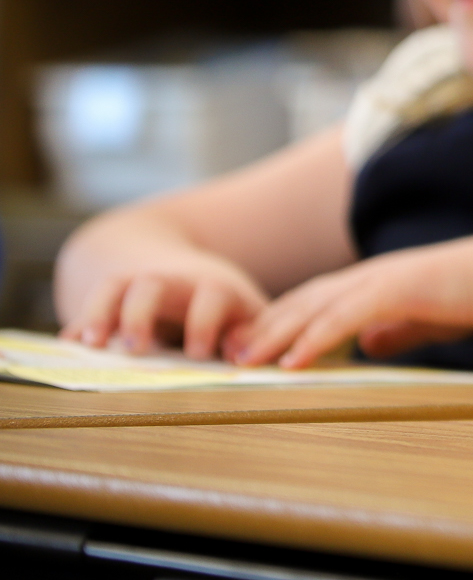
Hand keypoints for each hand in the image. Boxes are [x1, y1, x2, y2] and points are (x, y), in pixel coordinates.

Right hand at [62, 251, 269, 360]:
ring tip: (88, 344)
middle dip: (141, 313)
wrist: (185, 272)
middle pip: (153, 284)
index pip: (212, 295)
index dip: (204, 322)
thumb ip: (249, 337)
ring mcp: (138, 286)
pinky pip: (89, 306)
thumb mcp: (248, 318)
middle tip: (136, 348)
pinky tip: (66, 345)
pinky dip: (77, 325)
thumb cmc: (229, 311)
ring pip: (114, 287)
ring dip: (100, 314)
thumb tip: (243, 357)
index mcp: (215, 288)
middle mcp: (174, 283)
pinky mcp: (112, 300)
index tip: (198, 353)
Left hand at [225, 236, 472, 368]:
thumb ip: (394, 331)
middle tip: (229, 353)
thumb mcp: (426, 319)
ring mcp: (377, 281)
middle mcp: (368, 276)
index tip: (254, 343)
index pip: (318, 300)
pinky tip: (291, 360)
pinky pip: (341, 319)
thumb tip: (367, 347)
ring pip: (312, 309)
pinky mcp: (391, 291)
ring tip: (243, 360)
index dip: (283, 320)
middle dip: (264, 326)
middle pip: (302, 301)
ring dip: (274, 335)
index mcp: (376, 281)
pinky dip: (312, 339)